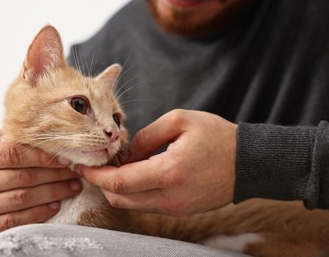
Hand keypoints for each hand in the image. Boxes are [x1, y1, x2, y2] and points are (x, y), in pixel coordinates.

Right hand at [0, 126, 81, 240]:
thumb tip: (18, 134)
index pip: (13, 153)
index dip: (42, 155)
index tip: (63, 156)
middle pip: (22, 176)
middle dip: (55, 174)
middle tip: (75, 171)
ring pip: (23, 198)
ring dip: (53, 192)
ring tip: (72, 187)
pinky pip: (15, 221)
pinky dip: (38, 214)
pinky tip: (54, 206)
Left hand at [76, 110, 236, 216]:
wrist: (248, 163)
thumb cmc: (217, 137)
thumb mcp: (179, 121)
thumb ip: (146, 136)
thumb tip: (126, 152)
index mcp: (169, 173)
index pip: (119, 182)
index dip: (97, 174)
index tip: (83, 164)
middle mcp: (170, 197)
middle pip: (120, 199)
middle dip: (101, 182)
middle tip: (94, 164)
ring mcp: (175, 208)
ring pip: (131, 204)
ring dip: (116, 188)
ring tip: (114, 166)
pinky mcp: (180, 210)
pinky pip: (146, 204)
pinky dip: (133, 192)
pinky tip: (134, 174)